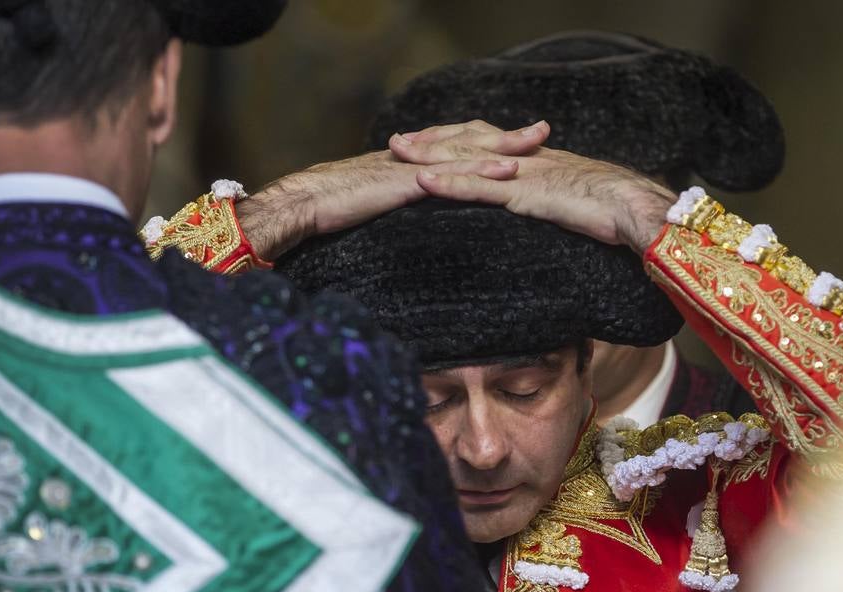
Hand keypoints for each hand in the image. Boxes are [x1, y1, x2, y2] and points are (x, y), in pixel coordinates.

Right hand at [235, 123, 550, 259]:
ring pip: (464, 153)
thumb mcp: (371, 202)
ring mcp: (412, 168)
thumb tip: (412, 209)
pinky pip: (451, 175)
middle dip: (504, 137)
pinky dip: (480, 171)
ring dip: (501, 148)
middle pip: (466, 142)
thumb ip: (395, 201)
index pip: (451, 148)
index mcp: (408, 163)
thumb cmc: (329, 208)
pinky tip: (506, 172)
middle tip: (541, 131)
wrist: (302, 203)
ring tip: (535, 144)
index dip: (482, 144)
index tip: (513, 143)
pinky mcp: (407, 182)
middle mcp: (414, 158)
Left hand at [390, 124, 677, 254]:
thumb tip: (555, 210)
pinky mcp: (525, 196)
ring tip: (396, 153)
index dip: (459, 139)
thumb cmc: (618, 211)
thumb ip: (560, 201)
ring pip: (468, 161)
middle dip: (432, 141)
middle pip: (471, 143)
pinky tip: (423, 184)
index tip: (431, 140)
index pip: (491, 143)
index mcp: (538, 161)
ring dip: (429, 157)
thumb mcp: (580, 202)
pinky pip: (480, 189)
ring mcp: (523, 176)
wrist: (636, 208)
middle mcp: (526, 161)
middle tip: (398, 140)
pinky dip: (450, 185)